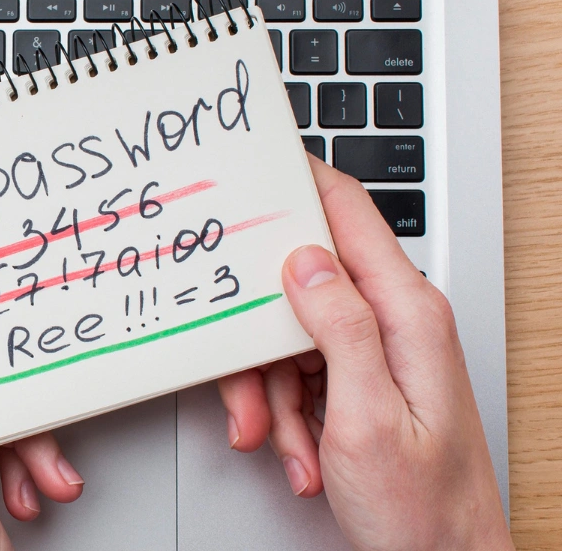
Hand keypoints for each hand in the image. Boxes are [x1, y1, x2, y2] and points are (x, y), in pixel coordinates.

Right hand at [217, 159, 512, 548]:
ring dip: (272, 394)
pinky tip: (302, 453)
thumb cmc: (422, 509)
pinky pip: (300, 373)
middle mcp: (396, 323)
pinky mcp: (362, 379)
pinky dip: (288, 414)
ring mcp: (379, 351)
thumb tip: (305, 261)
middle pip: (301, 288)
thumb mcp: (367, 418)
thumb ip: (339, 329)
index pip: (350, 217)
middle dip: (260, 344)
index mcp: (407, 315)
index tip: (255, 164)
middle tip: (251, 397)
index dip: (300, 184)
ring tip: (286, 444)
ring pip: (290, 338)